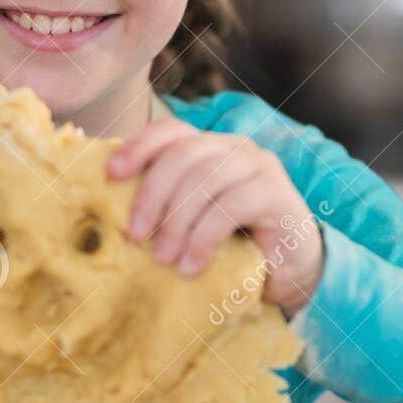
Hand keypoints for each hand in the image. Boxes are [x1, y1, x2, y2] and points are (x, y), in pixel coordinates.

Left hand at [106, 118, 325, 319]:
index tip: (110, 175)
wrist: (292, 271)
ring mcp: (260, 166)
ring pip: (205, 180)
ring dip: (177, 222)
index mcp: (210, 147)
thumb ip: (166, 205)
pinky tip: (192, 265)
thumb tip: (110, 208)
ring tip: (163, 258)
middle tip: (136, 236)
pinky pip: (230, 207)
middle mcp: (236, 147)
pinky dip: (204, 238)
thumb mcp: (194, 221)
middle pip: (182, 155)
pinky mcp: (277, 193)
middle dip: (152, 195)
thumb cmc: (235, 245)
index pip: (170, 131)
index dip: (138, 147)